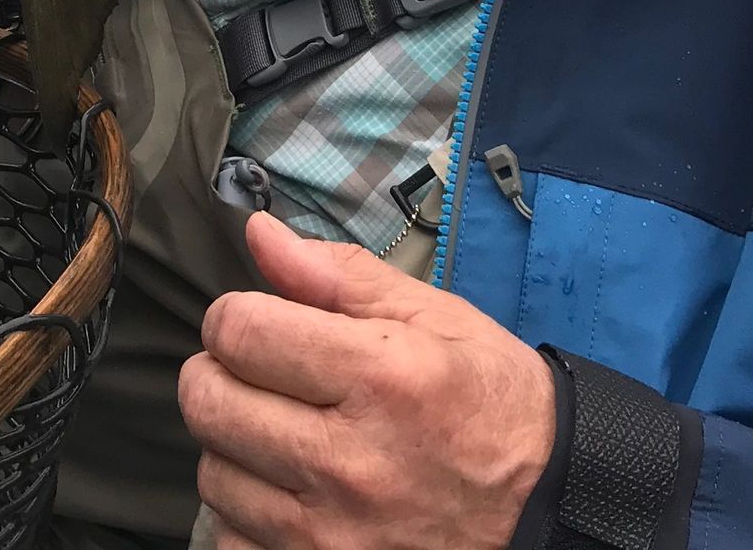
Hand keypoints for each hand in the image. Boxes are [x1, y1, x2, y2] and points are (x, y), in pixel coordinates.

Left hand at [179, 211, 555, 549]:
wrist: (544, 504)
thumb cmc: (487, 400)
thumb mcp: (433, 317)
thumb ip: (338, 276)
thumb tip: (258, 233)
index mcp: (382, 378)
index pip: (240, 332)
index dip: (237, 315)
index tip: (263, 322)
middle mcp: (350, 462)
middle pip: (208, 401)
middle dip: (223, 372)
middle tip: (264, 374)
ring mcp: (331, 535)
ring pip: (213, 471)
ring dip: (236, 444)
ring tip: (287, 432)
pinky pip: (232, 537)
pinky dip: (249, 511)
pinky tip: (290, 489)